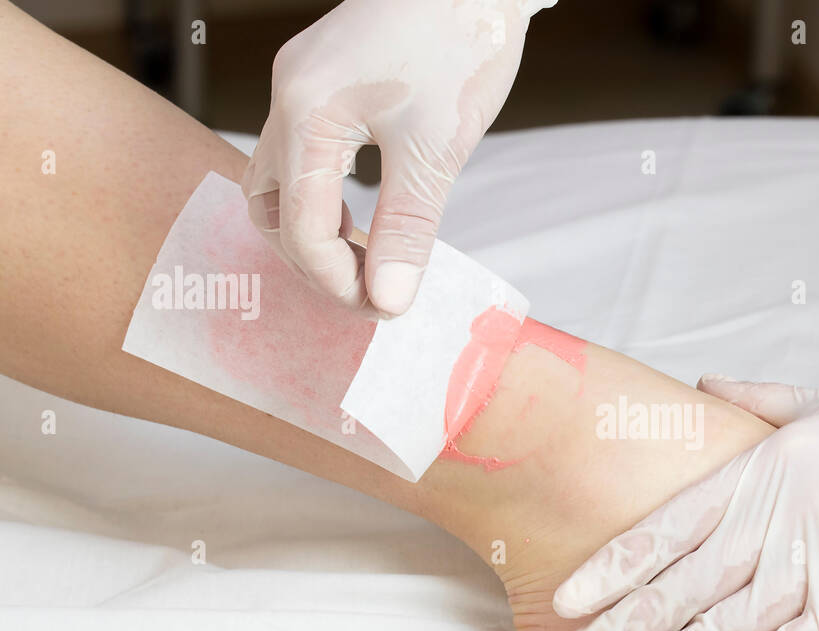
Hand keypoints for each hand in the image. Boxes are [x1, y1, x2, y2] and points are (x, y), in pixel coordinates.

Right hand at [242, 0, 552, 315]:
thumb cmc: (460, 44)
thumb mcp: (435, 149)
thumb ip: (406, 229)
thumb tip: (385, 301)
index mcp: (306, 112)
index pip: (300, 226)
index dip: (338, 281)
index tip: (385, 310)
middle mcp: (289, 96)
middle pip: (270, 208)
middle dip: (314, 261)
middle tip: (370, 292)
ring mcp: (302, 86)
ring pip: (281, 181)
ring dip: (316, 231)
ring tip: (370, 261)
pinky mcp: (325, 82)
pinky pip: (305, 155)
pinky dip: (327, 198)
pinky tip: (370, 217)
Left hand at [545, 331, 818, 630]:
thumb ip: (757, 402)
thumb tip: (704, 385)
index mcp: (764, 471)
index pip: (668, 527)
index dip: (613, 567)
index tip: (569, 597)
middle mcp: (777, 519)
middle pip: (678, 584)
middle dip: (614, 628)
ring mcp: (818, 563)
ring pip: (719, 623)